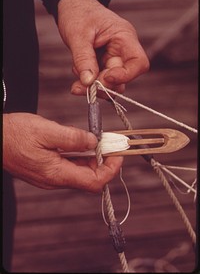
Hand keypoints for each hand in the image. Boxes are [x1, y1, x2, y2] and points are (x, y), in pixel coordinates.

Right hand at [3, 113, 122, 191]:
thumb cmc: (15, 134)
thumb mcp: (47, 130)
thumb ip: (73, 138)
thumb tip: (95, 142)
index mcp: (56, 173)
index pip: (95, 181)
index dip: (111, 169)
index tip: (118, 152)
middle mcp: (55, 180)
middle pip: (90, 179)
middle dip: (105, 162)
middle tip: (111, 143)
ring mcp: (51, 177)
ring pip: (81, 173)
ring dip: (94, 159)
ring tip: (98, 141)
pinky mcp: (47, 171)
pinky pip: (71, 168)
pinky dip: (81, 157)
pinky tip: (81, 144)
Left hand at [57, 0, 148, 95]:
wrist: (73, 8)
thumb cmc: (78, 14)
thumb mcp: (77, 35)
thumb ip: (83, 59)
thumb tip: (88, 82)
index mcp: (124, 37)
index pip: (139, 63)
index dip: (126, 75)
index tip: (106, 78)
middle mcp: (123, 51)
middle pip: (123, 79)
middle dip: (103, 85)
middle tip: (81, 86)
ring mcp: (113, 60)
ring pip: (111, 84)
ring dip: (93, 86)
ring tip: (77, 80)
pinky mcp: (104, 66)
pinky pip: (100, 80)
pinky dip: (87, 82)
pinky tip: (77, 72)